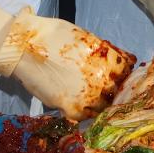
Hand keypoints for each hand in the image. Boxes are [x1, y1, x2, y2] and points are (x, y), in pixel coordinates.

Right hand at [7, 8, 136, 120]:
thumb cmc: (54, 35)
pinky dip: (82, 113)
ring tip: (88, 99)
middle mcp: (103, 79)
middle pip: (117, 92)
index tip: (117, 76)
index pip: (128, 71)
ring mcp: (88, 95)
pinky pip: (84, 116)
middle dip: (112, 90)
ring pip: (103, 107)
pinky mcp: (70, 107)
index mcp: (109, 59)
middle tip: (101, 89)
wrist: (26, 45)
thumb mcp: (86, 38)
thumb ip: (102, 52)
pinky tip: (76, 105)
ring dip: (98, 104)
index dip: (123, 74)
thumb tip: (114, 59)